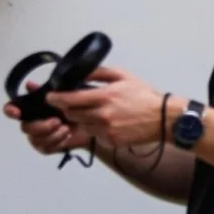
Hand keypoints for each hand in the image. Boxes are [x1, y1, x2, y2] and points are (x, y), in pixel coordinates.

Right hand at [3, 82, 93, 155]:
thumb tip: (28, 84)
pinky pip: (45, 148)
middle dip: (42, 126)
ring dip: (52, 135)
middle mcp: (31, 122)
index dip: (10, 110)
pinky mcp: (45, 147)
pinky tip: (67, 135)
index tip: (16, 112)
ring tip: (67, 129)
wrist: (88, 122)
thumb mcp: (61, 94)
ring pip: (35, 139)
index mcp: (31, 108)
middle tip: (58, 121)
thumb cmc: (72, 106)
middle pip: (25, 127)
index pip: (12, 109)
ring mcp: (37, 136)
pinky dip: (57, 142)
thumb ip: (44, 90)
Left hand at [45, 66, 167, 146]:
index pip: (71, 100)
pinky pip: (94, 134)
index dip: (56, 98)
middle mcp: (103, 115)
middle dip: (66, 109)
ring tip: (88, 112)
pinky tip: (103, 121)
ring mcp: (106, 130)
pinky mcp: (110, 141)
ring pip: (81, 125)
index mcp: (105, 97)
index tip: (50, 96)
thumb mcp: (123, 76)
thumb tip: (80, 73)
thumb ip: (99, 73)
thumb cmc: (143, 95)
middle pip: (72, 114)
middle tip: (67, 103)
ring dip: (79, 119)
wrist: (163, 118)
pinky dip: (93, 127)